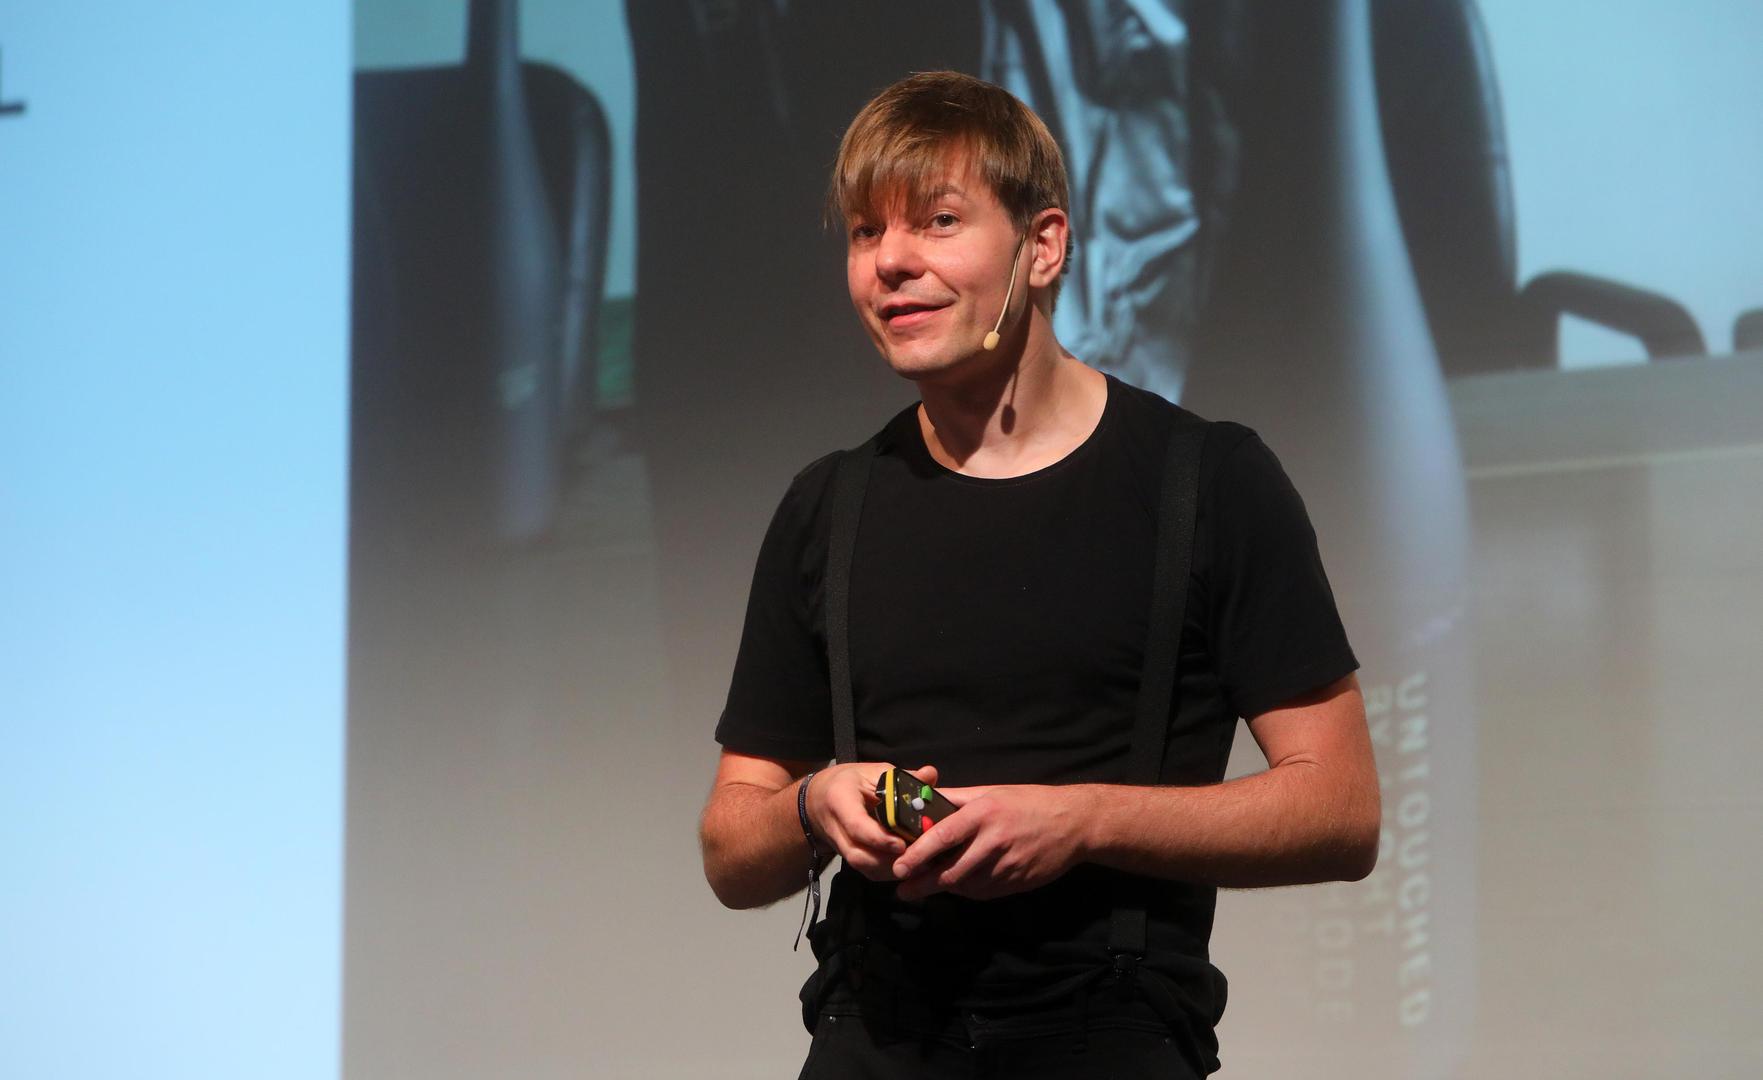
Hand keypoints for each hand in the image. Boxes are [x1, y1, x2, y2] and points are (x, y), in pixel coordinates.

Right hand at [805, 762, 939, 882]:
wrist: (818, 799)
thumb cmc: (849, 782)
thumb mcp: (873, 771)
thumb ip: (902, 777)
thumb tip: (930, 774)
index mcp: (841, 801)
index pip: (856, 826)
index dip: (879, 838)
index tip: (902, 844)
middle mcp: (836, 828)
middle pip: (858, 854)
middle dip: (887, 861)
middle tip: (918, 858)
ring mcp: (840, 846)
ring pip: (863, 867)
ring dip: (890, 869)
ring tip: (918, 865)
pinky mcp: (848, 857)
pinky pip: (867, 871)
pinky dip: (888, 873)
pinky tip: (909, 868)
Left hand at [891, 784, 1087, 901]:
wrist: (1074, 824)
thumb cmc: (1029, 802)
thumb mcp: (992, 792)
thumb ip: (957, 799)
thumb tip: (925, 801)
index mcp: (984, 813)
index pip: (943, 836)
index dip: (918, 855)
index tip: (899, 868)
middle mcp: (994, 841)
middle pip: (951, 871)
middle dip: (924, 884)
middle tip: (904, 890)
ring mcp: (1007, 866)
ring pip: (966, 885)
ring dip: (945, 887)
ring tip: (926, 886)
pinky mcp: (1017, 883)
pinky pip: (984, 892)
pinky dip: (967, 890)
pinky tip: (959, 885)